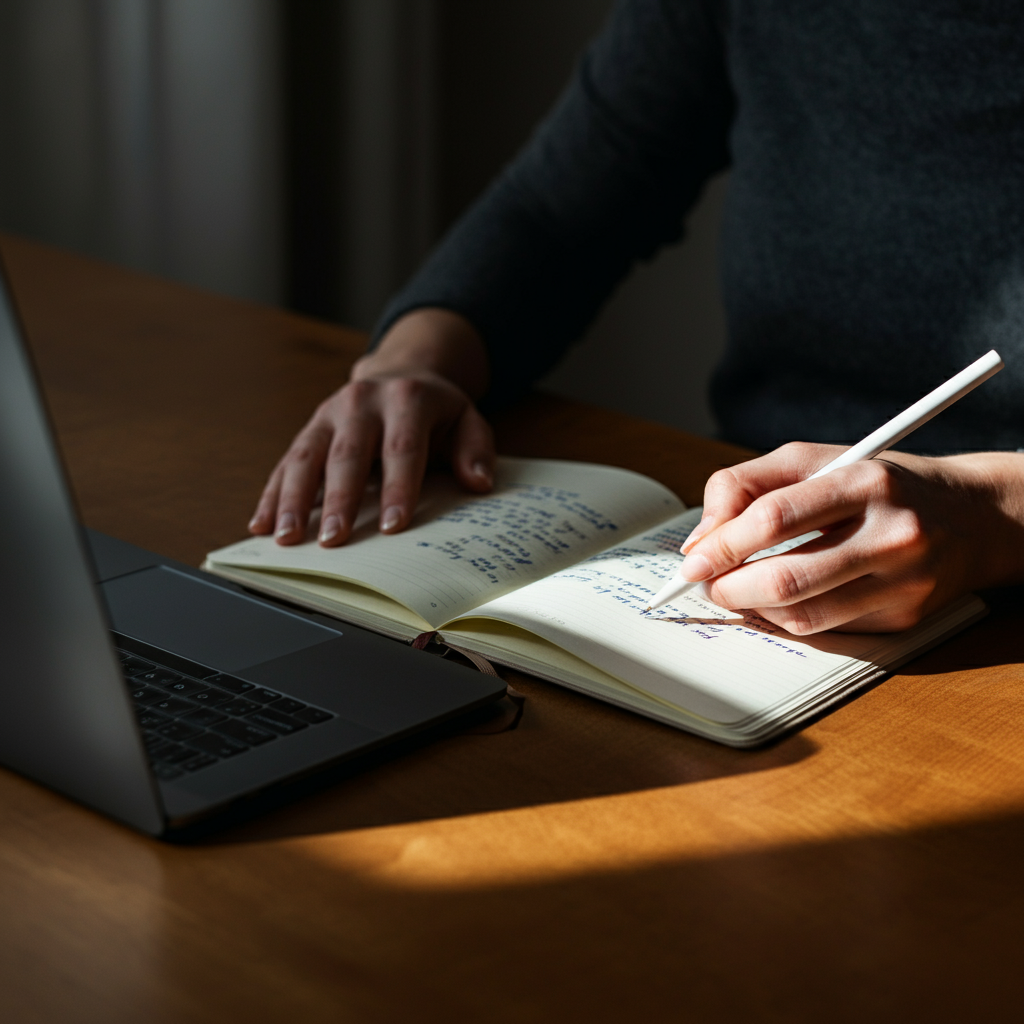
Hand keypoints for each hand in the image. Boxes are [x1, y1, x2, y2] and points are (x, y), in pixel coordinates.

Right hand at [248, 308, 494, 545]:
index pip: (402, 448)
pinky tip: (261, 525)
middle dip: (339, 500)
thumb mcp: (467, 419)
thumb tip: (479, 482)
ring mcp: (329, 415)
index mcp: (406, 399)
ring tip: (287, 538)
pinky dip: (271, 495)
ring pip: (306, 457)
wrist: (400, 373)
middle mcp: (362, 402)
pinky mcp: (308, 430)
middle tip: (334, 540)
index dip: (397, 488)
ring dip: (294, 500)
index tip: (392, 526)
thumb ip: (476, 449)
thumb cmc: (435, 410)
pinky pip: (285, 463)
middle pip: (348, 455)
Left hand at [679, 442, 1023, 633]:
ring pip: (804, 615)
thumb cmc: (879, 483)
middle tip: (707, 584)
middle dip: (730, 587)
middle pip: (787, 578)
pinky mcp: (904, 617)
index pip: (774, 518)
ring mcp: (904, 582)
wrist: (973, 516)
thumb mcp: (814, 459)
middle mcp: (892, 533)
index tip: (692, 560)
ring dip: (753, 609)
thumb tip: (700, 540)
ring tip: (736, 591)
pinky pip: (827, 629)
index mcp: (865, 481)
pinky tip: (778, 601)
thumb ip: (746, 485)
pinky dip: (788, 619)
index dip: (722, 544)